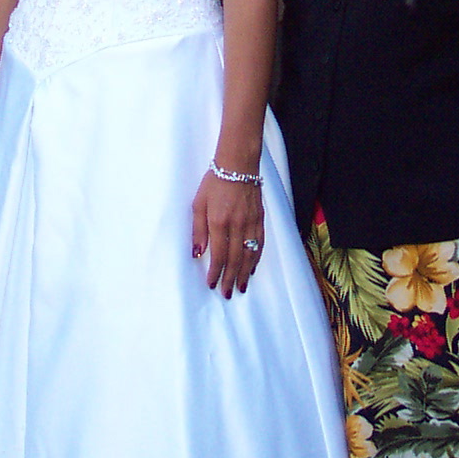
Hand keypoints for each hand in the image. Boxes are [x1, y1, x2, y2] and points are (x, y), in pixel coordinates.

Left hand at [190, 166, 263, 297]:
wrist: (238, 164)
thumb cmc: (214, 182)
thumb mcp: (198, 204)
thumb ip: (198, 230)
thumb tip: (198, 254)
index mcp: (219, 222)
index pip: (219, 255)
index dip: (216, 272)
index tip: (212, 284)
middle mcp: (237, 225)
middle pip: (235, 259)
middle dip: (231, 278)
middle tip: (227, 293)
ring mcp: (251, 222)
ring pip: (250, 254)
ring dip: (245, 273)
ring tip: (242, 286)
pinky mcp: (260, 218)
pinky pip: (260, 244)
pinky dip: (257, 258)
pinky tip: (253, 267)